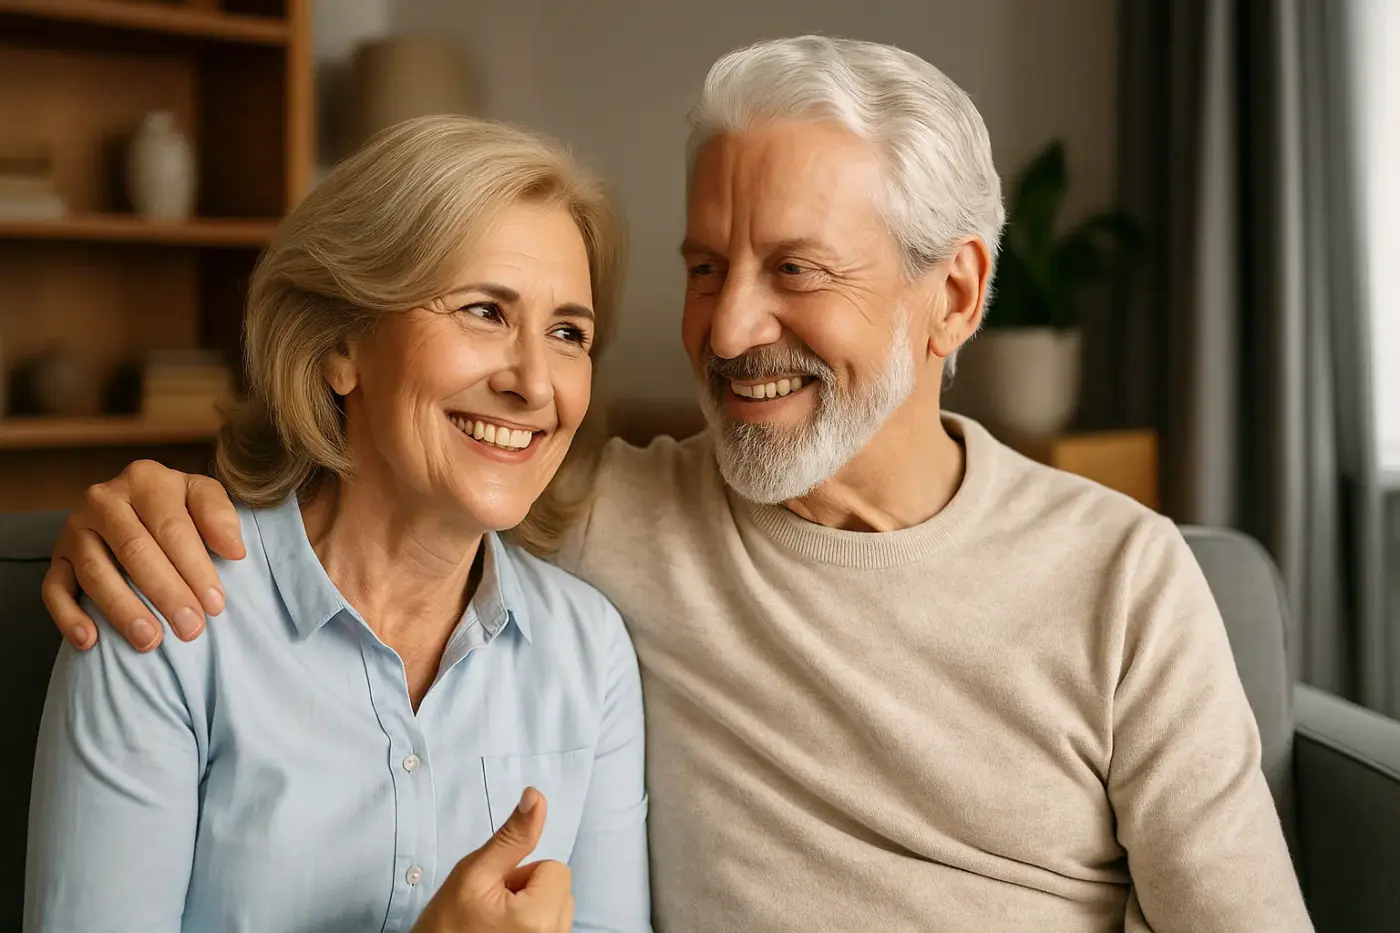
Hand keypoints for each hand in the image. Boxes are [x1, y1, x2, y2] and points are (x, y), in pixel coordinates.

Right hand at [43, 460, 244, 651]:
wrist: (138, 505)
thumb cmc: (179, 506)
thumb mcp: (204, 497)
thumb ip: (221, 517)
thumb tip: (234, 550)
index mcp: (144, 479)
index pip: (172, 528)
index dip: (196, 568)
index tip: (216, 604)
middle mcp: (103, 499)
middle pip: (135, 551)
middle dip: (166, 593)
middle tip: (191, 629)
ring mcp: (75, 529)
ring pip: (96, 572)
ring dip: (123, 610)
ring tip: (151, 641)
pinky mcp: (57, 558)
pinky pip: (54, 590)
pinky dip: (69, 617)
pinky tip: (89, 642)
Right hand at [412, 787, 572, 932]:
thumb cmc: (446, 926)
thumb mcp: (475, 872)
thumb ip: (512, 836)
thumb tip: (536, 796)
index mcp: (541, 917)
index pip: (555, 868)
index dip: (522, 874)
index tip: (495, 894)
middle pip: (559, 887)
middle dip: (529, 890)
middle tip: (492, 908)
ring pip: (556, 907)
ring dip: (531, 908)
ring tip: (496, 923)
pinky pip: (552, 925)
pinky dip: (532, 925)